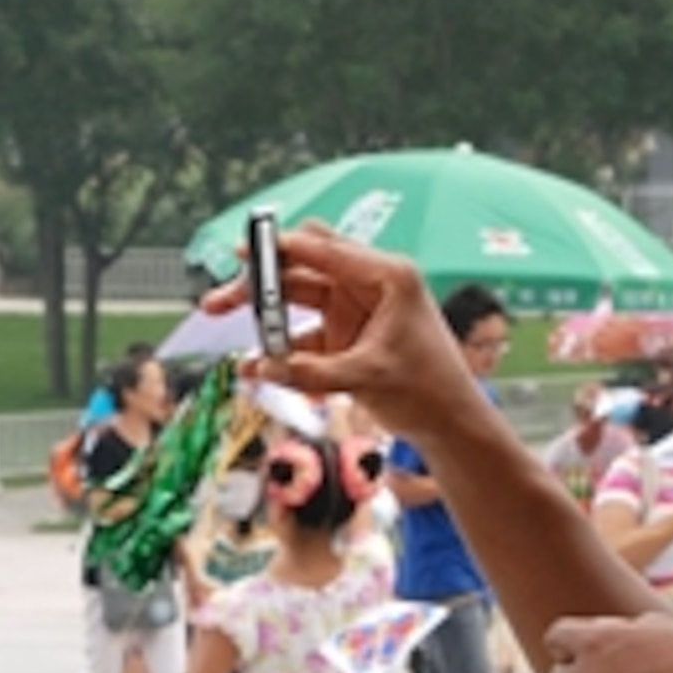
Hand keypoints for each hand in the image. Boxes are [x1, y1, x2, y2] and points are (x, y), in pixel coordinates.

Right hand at [201, 225, 480, 443]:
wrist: (451, 423)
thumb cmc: (429, 389)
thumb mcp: (368, 376)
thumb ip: (312, 372)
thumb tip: (263, 367)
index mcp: (387, 276)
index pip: (324, 249)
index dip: (279, 249)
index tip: (243, 252)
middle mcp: (368, 284)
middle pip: (302, 266)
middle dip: (261, 278)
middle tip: (225, 295)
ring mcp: (354, 309)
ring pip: (296, 296)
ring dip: (263, 311)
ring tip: (222, 314)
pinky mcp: (344, 336)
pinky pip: (302, 334)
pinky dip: (280, 347)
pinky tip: (255, 366)